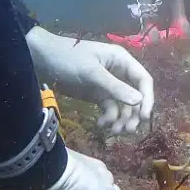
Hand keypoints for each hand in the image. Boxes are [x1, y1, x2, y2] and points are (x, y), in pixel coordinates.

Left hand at [26, 26, 153, 133]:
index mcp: (122, 61)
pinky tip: (101, 124)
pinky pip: (109, 109)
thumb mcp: (92, 73)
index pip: (143, 80)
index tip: (145, 117)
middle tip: (128, 130)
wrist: (42, 59)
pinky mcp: (97, 95)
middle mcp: (119, 73)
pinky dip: (108, 118)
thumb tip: (139, 102)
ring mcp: (108, 85)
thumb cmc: (68, 59)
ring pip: (123, 106)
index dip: (148, 98)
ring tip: (113, 130)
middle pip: (135, 96)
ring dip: (121, 119)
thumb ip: (115, 88)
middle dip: (134, 113)